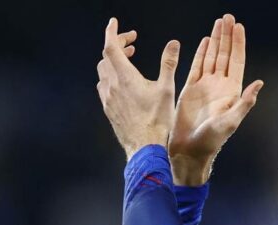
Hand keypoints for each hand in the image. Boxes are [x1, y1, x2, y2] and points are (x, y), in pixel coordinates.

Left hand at [96, 17, 179, 158]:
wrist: (144, 148)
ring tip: (129, 60)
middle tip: (132, 42)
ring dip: (114, 61)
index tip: (114, 22)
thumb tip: (173, 43)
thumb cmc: (157, 121)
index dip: (112, 32)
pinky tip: (123, 82)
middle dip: (117, 45)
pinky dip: (111, 76)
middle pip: (107, 56)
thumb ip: (168, 64)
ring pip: (104, 71)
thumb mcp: (167, 89)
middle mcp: (111, 85)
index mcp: (124, 77)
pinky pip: (104, 86)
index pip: (111, 46)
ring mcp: (107, 98)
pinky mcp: (108, 109)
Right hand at [169, 14, 263, 184]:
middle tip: (228, 17)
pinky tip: (205, 41)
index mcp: (232, 92)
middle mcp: (220, 86)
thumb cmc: (212, 141)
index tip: (239, 26)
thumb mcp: (231, 122)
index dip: (238, 44)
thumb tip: (260, 83)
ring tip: (218, 23)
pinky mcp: (190, 89)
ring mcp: (205, 86)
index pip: (236, 62)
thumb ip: (245, 102)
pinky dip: (201, 53)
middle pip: (224, 55)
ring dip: (215, 40)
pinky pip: (196, 66)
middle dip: (227, 36)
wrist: (190, 150)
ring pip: (211, 57)